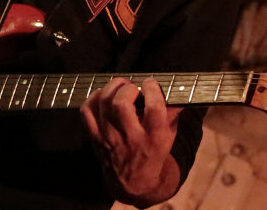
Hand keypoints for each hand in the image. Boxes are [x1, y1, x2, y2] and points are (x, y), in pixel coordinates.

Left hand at [80, 77, 181, 204]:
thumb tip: (180, 90)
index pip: (153, 108)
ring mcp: (110, 139)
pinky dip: (93, 98)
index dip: (152, 89)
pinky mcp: (96, 138)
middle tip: (134, 88)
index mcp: (154, 138)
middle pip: (121, 104)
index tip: (151, 84)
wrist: (134, 182)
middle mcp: (131, 138)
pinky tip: (104, 96)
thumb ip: (173, 111)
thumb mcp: (169, 135)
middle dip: (128, 88)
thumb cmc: (154, 152)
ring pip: (104, 104)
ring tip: (121, 87)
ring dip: (112, 88)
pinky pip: (87, 111)